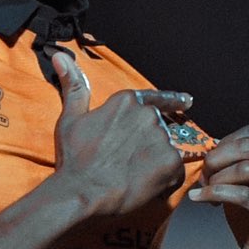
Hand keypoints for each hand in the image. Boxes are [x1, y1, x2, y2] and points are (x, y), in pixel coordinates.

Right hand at [51, 52, 189, 216]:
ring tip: (133, 177)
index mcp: (127, 101)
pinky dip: (165, 180)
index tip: (187, 102)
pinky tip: (145, 186)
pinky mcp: (171, 163)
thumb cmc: (74, 158)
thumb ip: (75, 88)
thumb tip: (61, 56)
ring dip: (156, 163)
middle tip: (129, 163)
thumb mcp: (71, 118)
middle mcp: (148, 115)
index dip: (173, 101)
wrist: (81, 191)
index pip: (156, 98)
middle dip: (148, 145)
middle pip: (158, 129)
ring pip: (166, 151)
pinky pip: (175, 171)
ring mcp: (161, 139)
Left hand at [189, 122, 248, 248]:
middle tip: (203, 174)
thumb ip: (238, 157)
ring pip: (246, 168)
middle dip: (218, 157)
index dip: (228, 141)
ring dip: (216, 177)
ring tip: (204, 189)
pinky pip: (241, 195)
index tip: (213, 160)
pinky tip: (199, 198)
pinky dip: (213, 193)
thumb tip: (208, 141)